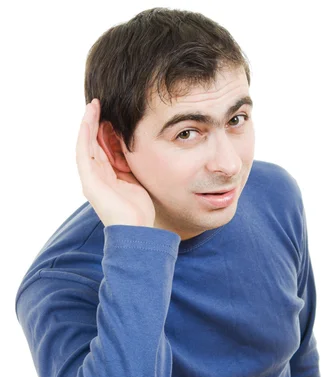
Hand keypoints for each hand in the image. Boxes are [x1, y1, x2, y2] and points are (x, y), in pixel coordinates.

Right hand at [75, 98, 155, 227]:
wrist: (136, 230)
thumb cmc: (140, 211)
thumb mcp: (137, 181)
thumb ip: (133, 166)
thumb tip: (137, 149)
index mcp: (108, 177)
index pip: (104, 148)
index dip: (106, 130)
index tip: (112, 113)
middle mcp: (97, 176)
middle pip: (94, 143)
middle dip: (97, 123)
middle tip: (101, 102)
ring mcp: (91, 178)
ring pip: (87, 143)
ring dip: (89, 123)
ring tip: (94, 104)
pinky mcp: (88, 179)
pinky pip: (84, 151)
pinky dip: (85, 133)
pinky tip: (89, 117)